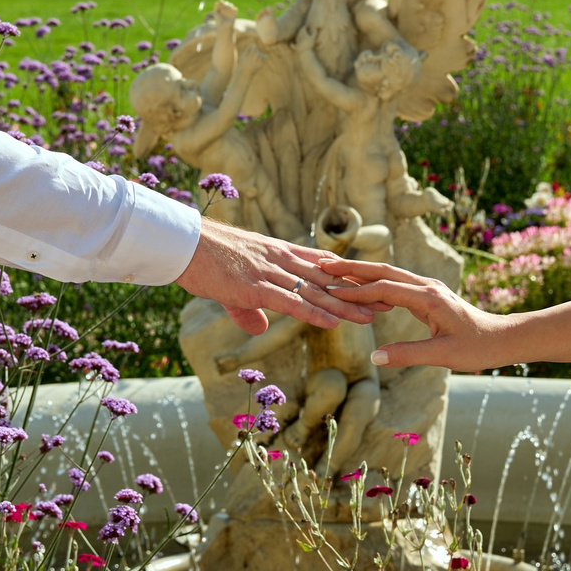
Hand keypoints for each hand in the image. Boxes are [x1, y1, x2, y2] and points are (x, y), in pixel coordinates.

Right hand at [175, 223, 372, 336]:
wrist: (183, 243)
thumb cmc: (203, 260)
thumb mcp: (230, 287)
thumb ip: (248, 309)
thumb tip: (260, 327)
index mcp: (277, 255)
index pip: (321, 266)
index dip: (347, 278)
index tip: (371, 286)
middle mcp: (280, 261)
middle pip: (327, 279)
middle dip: (358, 292)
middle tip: (387, 301)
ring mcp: (269, 273)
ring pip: (316, 292)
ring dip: (345, 306)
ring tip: (371, 316)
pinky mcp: (255, 286)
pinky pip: (291, 302)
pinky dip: (314, 313)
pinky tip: (333, 323)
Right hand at [314, 257, 514, 372]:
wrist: (502, 338)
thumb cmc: (477, 348)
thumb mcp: (443, 356)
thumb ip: (408, 355)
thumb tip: (375, 357)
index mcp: (429, 297)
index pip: (384, 288)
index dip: (355, 291)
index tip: (329, 291)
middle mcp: (427, 286)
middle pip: (383, 271)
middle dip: (352, 268)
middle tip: (323, 265)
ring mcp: (428, 288)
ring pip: (389, 274)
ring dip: (361, 272)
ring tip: (334, 270)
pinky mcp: (428, 295)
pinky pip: (396, 284)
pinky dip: (375, 282)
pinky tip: (360, 285)